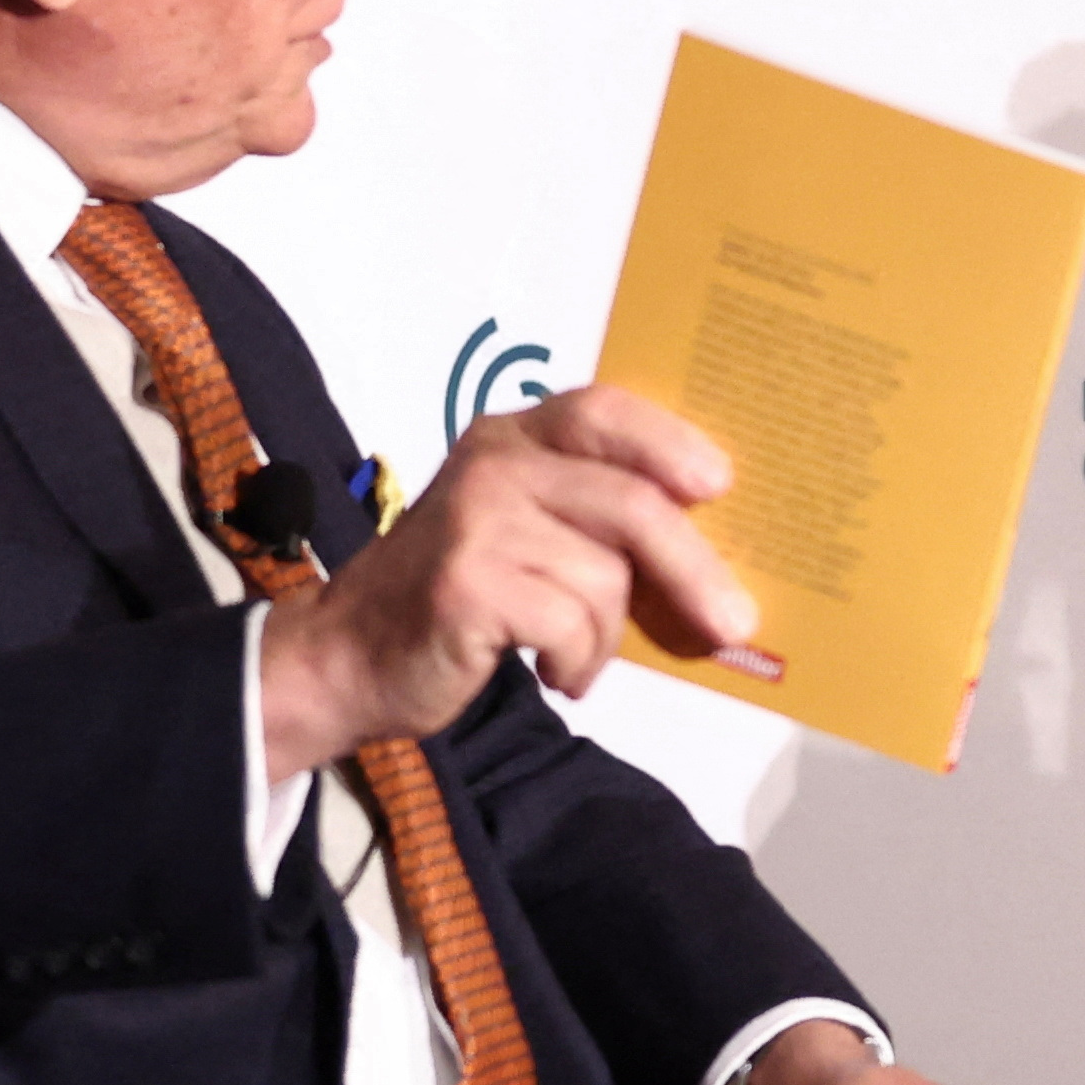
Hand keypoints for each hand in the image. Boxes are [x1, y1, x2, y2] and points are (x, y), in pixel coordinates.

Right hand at [258, 388, 759, 777]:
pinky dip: (578, 662)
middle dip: (694, 569)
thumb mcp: (523, 532)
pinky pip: (569, 623)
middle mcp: (493, 466)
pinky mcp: (466, 583)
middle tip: (735, 622)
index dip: (669, 443)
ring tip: (576, 657)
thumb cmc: (459, 599)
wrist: (350, 656)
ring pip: (604, 577)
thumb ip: (594, 518)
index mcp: (512, 438)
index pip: (603, 412)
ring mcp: (475, 522)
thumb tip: (714, 554)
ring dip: (606, 637)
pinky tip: (555, 672)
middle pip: (631, 504)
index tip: (720, 484)